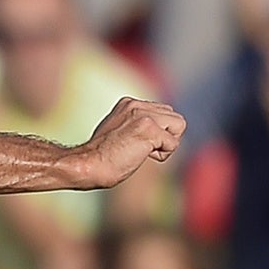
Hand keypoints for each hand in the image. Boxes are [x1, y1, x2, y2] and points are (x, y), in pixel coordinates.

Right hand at [68, 96, 184, 188]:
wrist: (89, 165)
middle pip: (174, 117)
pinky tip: (143, 156)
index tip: (135, 143)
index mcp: (129, 103)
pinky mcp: (149, 129)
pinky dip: (163, 155)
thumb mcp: (119, 132)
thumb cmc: (101, 157)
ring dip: (166, 144)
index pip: (163, 112)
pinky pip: (173, 144)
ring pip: (179, 125)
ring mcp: (143, 115)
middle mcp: (137, 104)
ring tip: (144, 151)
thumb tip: (158, 132)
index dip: (156, 132)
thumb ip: (136, 125)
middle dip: (165, 136)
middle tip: (141, 148)